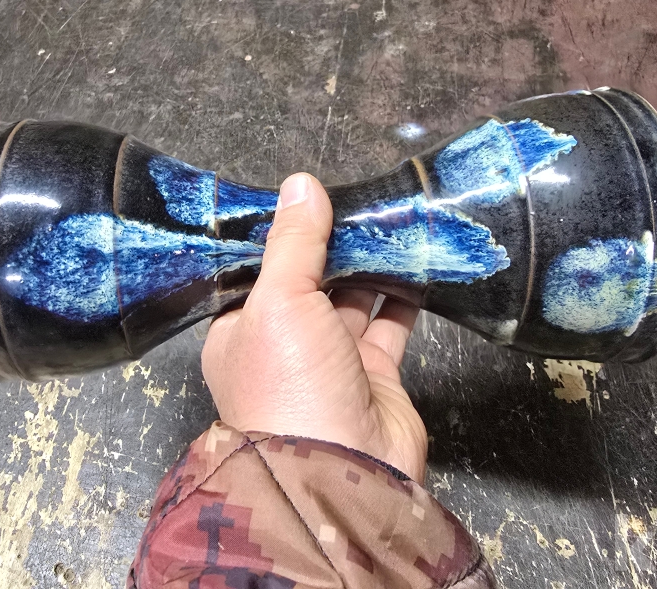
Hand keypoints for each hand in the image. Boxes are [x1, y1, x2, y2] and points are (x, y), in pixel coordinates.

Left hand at [202, 173, 427, 480]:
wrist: (343, 472)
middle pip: (309, 279)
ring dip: (370, 262)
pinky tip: (416, 258)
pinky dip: (403, 293)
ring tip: (390, 216)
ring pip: (352, 296)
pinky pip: (390, 322)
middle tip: (358, 196)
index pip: (258, 270)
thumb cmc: (290, 386)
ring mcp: (331, 360)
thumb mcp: (278, 301)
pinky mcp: (375, 373)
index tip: (306, 193)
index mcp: (240, 330)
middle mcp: (284, 344)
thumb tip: (301, 184)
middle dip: (332, 243)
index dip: (281, 233)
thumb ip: (293, 243)